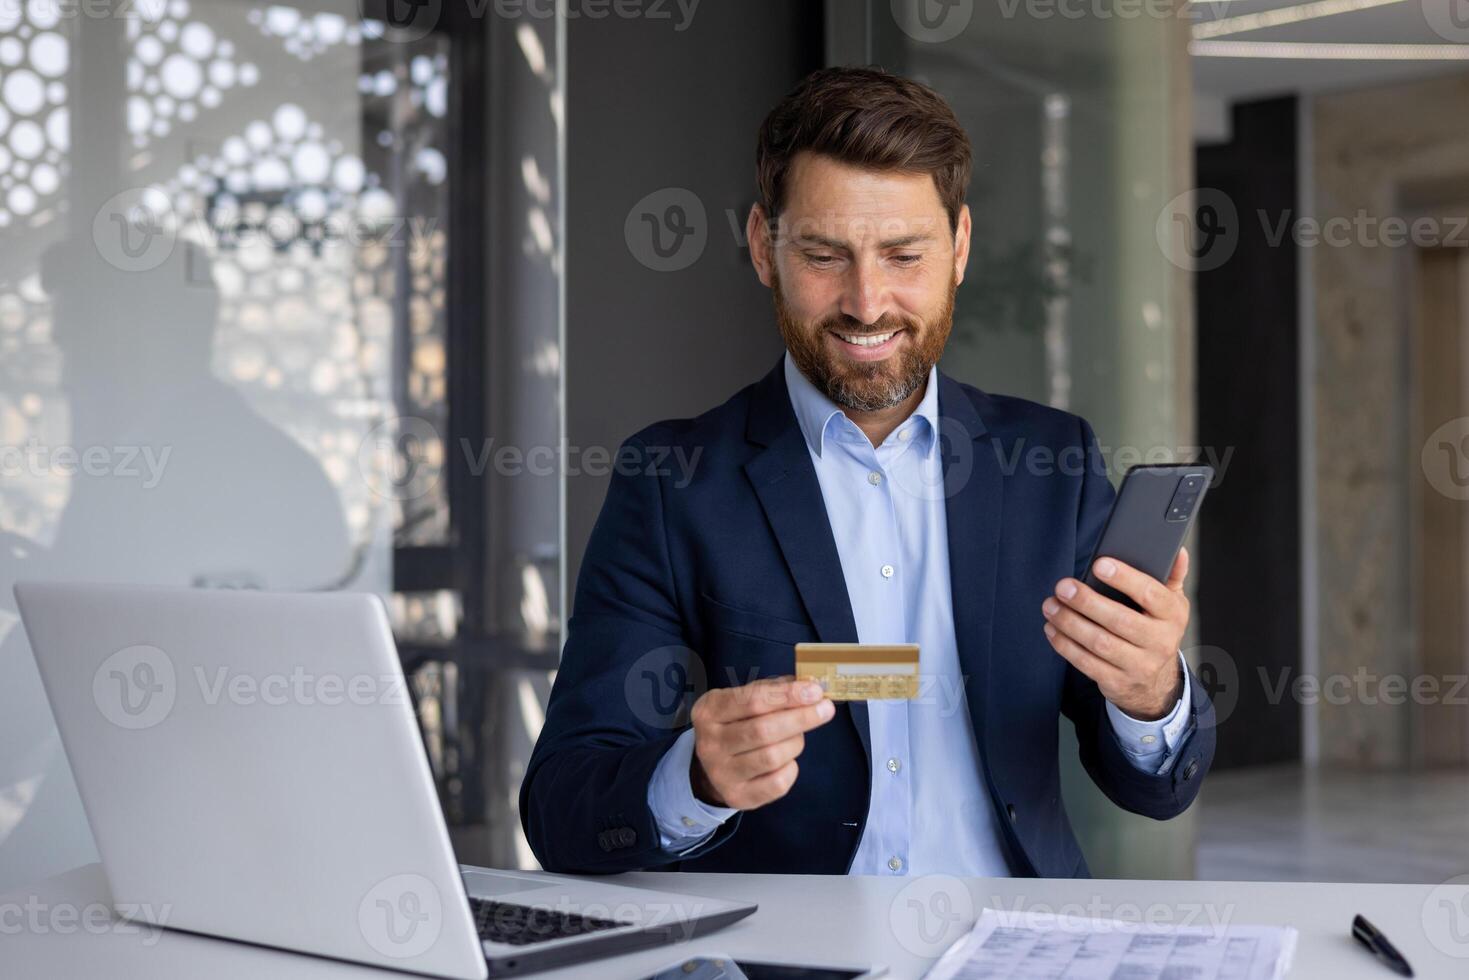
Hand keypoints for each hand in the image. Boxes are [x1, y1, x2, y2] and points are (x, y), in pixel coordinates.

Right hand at [688, 676, 835, 809]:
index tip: (815, 691)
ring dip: (796, 742)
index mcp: (709, 712)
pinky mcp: (738, 796)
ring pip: (772, 757)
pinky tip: (788, 759)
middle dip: (801, 718)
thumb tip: (810, 687)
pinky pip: (778, 783)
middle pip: (763, 730)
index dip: (787, 695)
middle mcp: (710, 744)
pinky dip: (791, 768)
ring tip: (799, 735)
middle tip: (826, 709)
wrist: (712, 766)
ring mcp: (722, 773)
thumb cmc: (736, 724)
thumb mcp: (743, 700)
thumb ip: (774, 691)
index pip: (752, 701)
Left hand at [1041, 548, 1190, 720]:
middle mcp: (1160, 642)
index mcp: (1173, 615)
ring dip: (1070, 623)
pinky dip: (1065, 645)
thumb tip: (1178, 551)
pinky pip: (1086, 663)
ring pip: (1100, 643)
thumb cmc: (1157, 630)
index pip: (1151, 593)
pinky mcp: (1117, 683)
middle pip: (1120, 620)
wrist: (1156, 683)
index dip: (1125, 578)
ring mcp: (1139, 666)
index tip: (1099, 564)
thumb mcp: (1172, 604)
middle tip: (1063, 586)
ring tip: (1050, 605)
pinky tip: (1052, 628)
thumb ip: (1172, 575)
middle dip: (1087, 602)